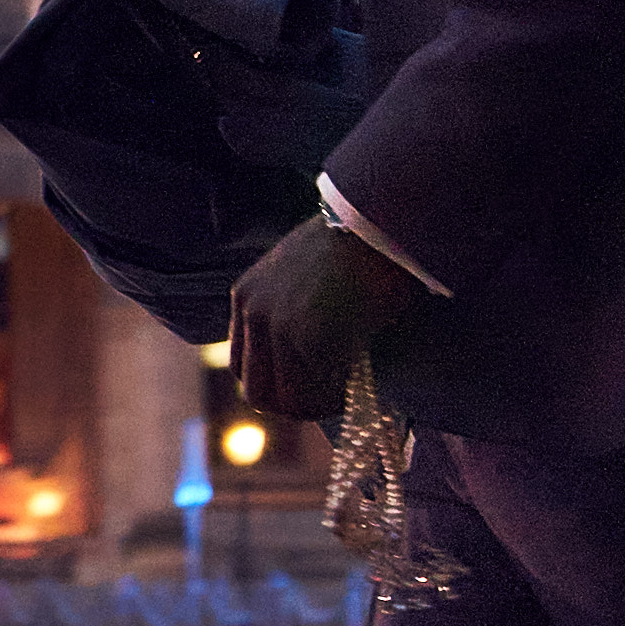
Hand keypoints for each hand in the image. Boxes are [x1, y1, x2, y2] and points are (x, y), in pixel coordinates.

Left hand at [221, 212, 412, 425]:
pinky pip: (319, 392)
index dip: (276, 383)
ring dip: (317, 406)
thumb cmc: (358, 245)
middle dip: (293, 404)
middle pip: (257, 391)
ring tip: (348, 394)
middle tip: (329, 402)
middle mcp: (252, 312)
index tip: (308, 386)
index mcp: (247, 295)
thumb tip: (309, 357)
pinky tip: (359, 385)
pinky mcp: (307, 338)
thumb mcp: (306, 273)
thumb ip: (294, 310)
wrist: (381, 219)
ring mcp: (277, 326)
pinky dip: (339, 397)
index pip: (242, 364)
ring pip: (287, 400)